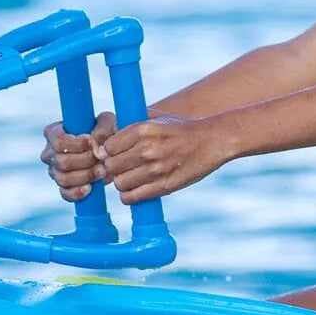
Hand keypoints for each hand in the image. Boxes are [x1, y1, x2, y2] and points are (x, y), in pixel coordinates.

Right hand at [41, 111, 115, 200]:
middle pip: (62, 162)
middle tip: (101, 158)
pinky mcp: (63, 187)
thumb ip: (103, 128)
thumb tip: (95, 145)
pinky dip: (78, 192)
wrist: (111, 152)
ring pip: (63, 179)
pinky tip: (90, 187)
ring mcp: (54, 171)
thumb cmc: (105, 132)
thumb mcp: (107, 123)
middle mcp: (49, 153)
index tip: (91, 142)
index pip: (57, 141)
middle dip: (85, 161)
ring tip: (102, 170)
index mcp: (53, 133)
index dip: (75, 144)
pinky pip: (65, 194)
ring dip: (85, 176)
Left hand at [101, 115, 226, 202]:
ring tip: (130, 177)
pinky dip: (129, 196)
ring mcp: (156, 169)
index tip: (116, 153)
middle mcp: (148, 149)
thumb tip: (103, 143)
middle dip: (113, 167)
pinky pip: (132, 197)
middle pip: (111, 166)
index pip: (108, 147)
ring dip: (122, 182)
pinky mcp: (165, 186)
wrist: (212, 141)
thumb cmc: (180, 128)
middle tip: (122, 167)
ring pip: (120, 183)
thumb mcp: (156, 117)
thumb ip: (129, 124)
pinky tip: (135, 189)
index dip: (109, 151)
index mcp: (143, 129)